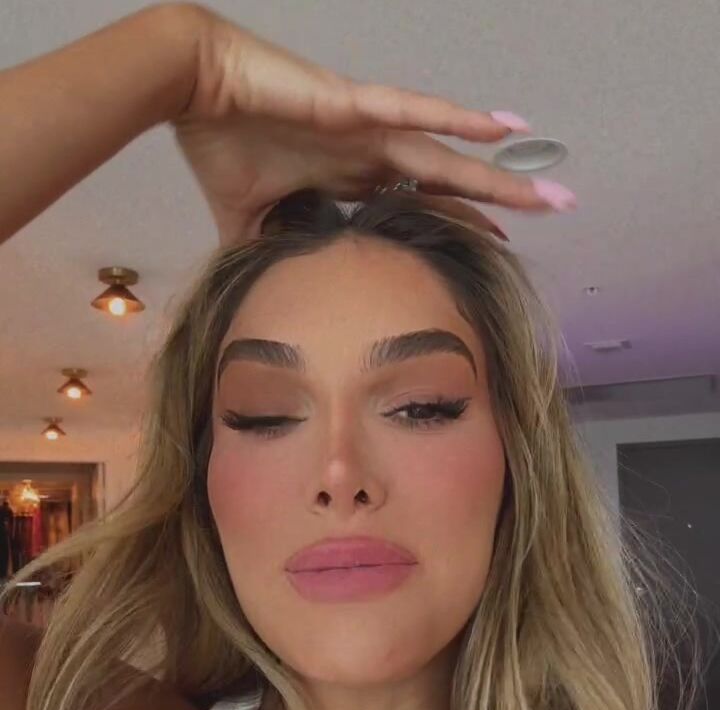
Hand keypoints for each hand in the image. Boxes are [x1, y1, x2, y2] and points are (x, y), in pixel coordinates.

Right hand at [171, 3, 573, 245]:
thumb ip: (264, 255)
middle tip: (551, 215)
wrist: (192, 88)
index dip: (457, 223)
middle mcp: (370, 152)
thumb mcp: (246, 220)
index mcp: (349, 175)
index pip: (417, 204)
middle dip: (496, 202)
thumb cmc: (220, 141)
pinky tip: (503, 127)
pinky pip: (414, 112)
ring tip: (545, 194)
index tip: (494, 246)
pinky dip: (456, 120)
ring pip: (444, 155)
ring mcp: (368, 128)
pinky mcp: (353, 106)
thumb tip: (264, 297)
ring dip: (494, 174)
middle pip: (447, 182)